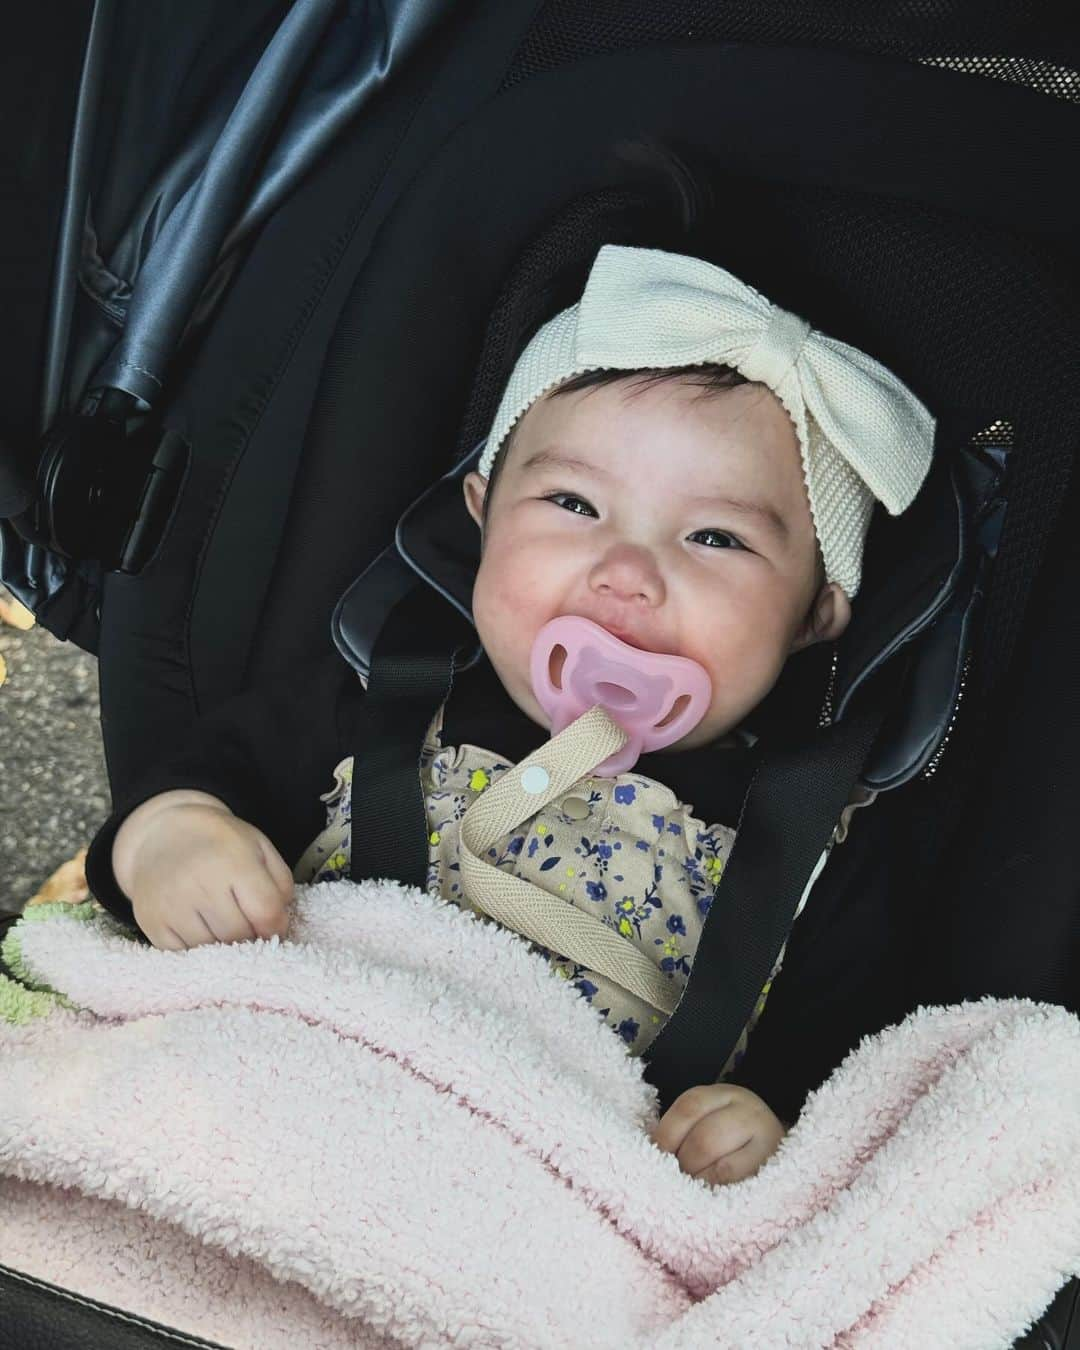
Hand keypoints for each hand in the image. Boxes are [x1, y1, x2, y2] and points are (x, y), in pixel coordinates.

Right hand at [113, 791, 294, 949]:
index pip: (266, 912)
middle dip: (250, 936)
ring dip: (224, 946)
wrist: (162, 834)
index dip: (276, 926)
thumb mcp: (259, 847)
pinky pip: (184, 954)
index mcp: (233, 861)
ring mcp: (172, 904)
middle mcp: (199, 883)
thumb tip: (279, 925)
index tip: (273, 926)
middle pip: (239, 934)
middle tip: (249, 927)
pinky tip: (200, 928)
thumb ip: (280, 883)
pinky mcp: (152, 921)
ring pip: (212, 949)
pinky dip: (197, 949)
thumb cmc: (219, 844)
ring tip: (224, 926)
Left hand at [649, 1083, 786, 1185]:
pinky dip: (718, 1196)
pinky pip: (741, 1189)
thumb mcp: (710, 1120)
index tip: (652, 1158)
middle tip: (673, 1182)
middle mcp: (748, 1112)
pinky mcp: (776, 1174)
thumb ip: (684, 1132)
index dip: (665, 1135)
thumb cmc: (731, 1139)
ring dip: (700, 1184)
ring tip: (690, 1194)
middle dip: (684, 1166)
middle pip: (705, 1140)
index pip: (689, 1107)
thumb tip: (651, 1157)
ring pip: (722, 1169)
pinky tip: (709, 1200)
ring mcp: (768, 1141)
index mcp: (724, 1095)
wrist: (778, 1150)